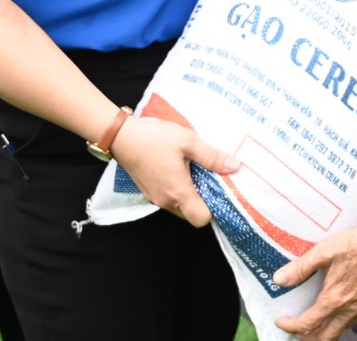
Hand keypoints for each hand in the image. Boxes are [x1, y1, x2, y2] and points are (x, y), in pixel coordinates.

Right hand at [110, 116, 237, 227]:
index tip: (219, 191)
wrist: (122, 137)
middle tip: (209, 179)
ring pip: (180, 208)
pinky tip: (180, 171)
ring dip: (189, 196)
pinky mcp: (148, 193)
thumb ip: (211, 156)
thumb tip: (235, 166)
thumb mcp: (187, 142)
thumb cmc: (155, 139)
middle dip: (203, 201)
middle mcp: (166, 201)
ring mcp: (155, 199)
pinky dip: (177, 192)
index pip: (202, 219)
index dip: (214, 209)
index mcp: (179, 192)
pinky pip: (169, 200)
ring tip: (195, 172)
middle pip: (191, 215)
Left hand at [273, 218, 356, 339]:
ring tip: (314, 323)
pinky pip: (353, 320)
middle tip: (295, 330)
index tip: (281, 321)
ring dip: (324, 331)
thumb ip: (301, 267)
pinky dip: (340, 321)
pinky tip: (338, 308)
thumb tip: (279, 280)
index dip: (290, 326)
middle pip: (325, 338)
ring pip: (340, 330)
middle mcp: (349, 310)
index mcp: (334, 299)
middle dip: (307, 337)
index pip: (308, 324)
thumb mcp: (325, 251)